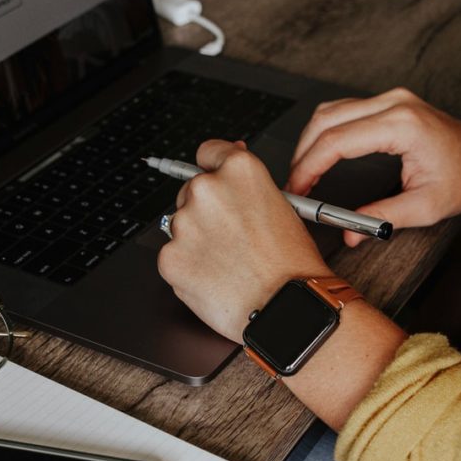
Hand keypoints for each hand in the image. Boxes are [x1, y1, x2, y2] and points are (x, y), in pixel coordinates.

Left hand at [157, 140, 331, 342]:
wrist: (285, 308)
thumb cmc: (292, 265)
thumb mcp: (283, 207)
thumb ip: (248, 183)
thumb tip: (230, 160)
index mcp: (239, 170)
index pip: (208, 152)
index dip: (213, 168)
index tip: (215, 179)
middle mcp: (207, 189)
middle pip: (192, 191)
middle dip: (207, 212)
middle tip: (232, 238)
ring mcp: (184, 223)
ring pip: (182, 226)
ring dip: (197, 240)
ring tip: (229, 262)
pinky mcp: (169, 256)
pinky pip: (173, 256)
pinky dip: (189, 267)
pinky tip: (216, 277)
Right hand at [287, 88, 460, 246]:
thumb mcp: (425, 207)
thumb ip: (382, 219)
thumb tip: (349, 233)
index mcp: (403, 125)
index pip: (337, 141)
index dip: (309, 167)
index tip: (297, 190)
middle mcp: (395, 103)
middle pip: (326, 120)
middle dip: (302, 154)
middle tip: (295, 186)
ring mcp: (392, 99)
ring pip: (331, 111)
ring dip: (311, 141)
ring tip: (304, 174)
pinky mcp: (390, 103)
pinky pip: (345, 110)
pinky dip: (326, 132)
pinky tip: (321, 155)